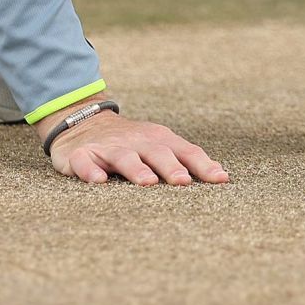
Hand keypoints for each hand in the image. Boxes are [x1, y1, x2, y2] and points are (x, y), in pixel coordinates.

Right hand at [37, 98, 229, 185]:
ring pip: (123, 157)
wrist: (83, 122)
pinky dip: (90, 171)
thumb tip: (223, 176)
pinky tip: (98, 181)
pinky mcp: (81, 155)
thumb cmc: (132, 142)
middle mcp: (136, 141)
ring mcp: (108, 148)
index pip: (185, 151)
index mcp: (158, 140)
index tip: (220, 179)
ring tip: (147, 182)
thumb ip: (188, 160)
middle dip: (170, 166)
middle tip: (183, 182)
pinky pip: (85, 162)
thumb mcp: (159, 146)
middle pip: (156, 152)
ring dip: (136, 168)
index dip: (202, 165)